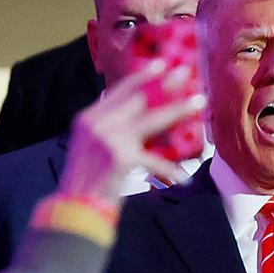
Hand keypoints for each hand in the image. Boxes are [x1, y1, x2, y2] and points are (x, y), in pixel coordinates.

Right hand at [57, 62, 206, 204]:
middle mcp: (97, 123)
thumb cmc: (88, 179)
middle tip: (187, 72)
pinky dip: (168, 170)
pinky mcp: (121, 158)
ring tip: (199, 102)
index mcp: (89, 118)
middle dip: (166, 84)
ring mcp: (109, 139)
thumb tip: (137, 114)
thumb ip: (108, 127)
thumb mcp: (90, 145)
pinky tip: (183, 176)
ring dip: (178, 109)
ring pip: (153, 119)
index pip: (120, 89)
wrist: (75, 208)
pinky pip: (154, 161)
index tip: (162, 64)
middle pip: (140, 98)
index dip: (143, 76)